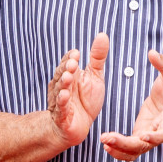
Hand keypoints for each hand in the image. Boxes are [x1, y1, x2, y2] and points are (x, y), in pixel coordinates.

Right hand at [48, 33, 108, 147]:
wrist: (77, 126)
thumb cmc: (85, 100)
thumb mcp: (94, 76)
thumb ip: (97, 57)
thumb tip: (103, 35)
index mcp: (70, 75)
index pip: (68, 63)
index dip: (71, 58)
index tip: (77, 53)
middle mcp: (62, 86)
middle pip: (62, 74)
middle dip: (66, 68)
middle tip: (73, 62)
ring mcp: (60, 101)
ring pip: (60, 90)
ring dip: (64, 84)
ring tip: (68, 76)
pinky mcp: (62, 116)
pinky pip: (61, 108)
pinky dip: (62, 102)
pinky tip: (65, 95)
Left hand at [100, 49, 162, 161]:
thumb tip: (152, 53)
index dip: (156, 136)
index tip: (143, 135)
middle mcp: (159, 132)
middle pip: (144, 146)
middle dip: (125, 144)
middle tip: (107, 139)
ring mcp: (149, 137)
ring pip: (135, 151)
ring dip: (119, 149)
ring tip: (104, 140)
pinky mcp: (140, 136)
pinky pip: (129, 150)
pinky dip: (118, 150)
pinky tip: (105, 143)